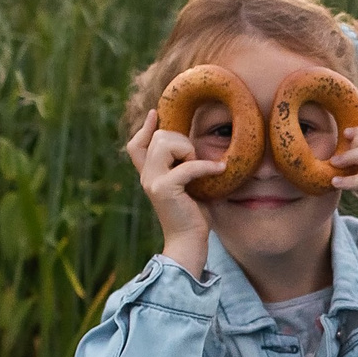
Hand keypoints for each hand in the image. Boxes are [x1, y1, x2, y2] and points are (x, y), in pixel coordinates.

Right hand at [124, 110, 224, 277]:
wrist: (188, 243)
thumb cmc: (194, 216)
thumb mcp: (189, 186)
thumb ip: (186, 167)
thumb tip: (199, 148)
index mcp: (149, 174)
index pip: (136, 145)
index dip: (145, 128)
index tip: (156, 113)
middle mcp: (146, 176)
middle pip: (158, 137)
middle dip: (182, 141)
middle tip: (195, 161)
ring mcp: (153, 181)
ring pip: (165, 143)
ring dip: (188, 151)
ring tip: (200, 168)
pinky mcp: (164, 189)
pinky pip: (187, 166)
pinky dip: (206, 166)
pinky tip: (221, 169)